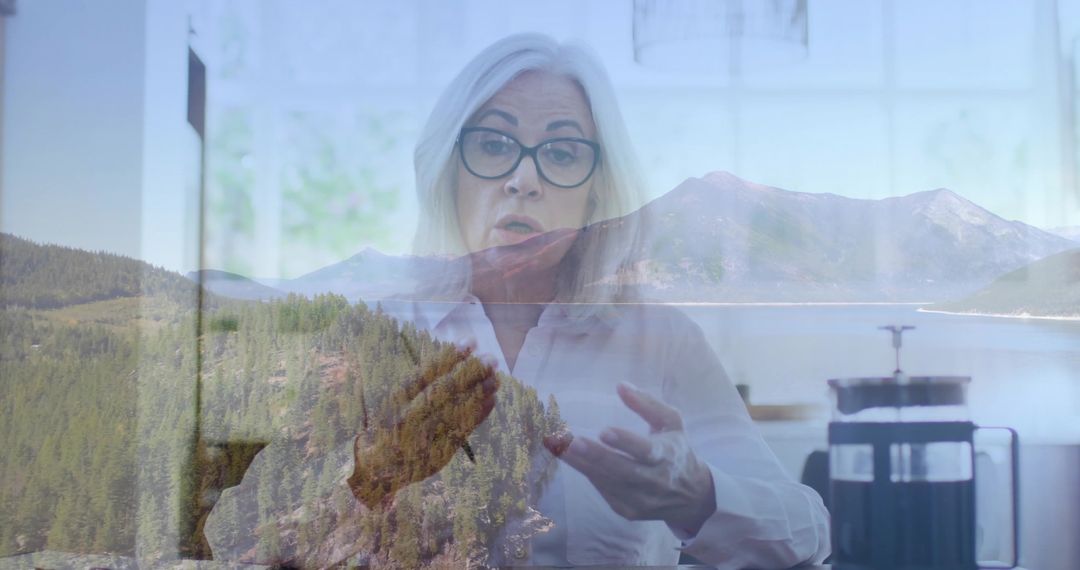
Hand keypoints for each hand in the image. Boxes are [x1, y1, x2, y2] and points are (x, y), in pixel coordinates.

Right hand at [349, 343, 498, 507]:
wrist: (377, 468)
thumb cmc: (391, 426)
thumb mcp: (396, 402)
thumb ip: (420, 385)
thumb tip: (455, 359)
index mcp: (397, 400)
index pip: (425, 373)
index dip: (449, 357)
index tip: (471, 342)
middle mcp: (407, 418)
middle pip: (442, 391)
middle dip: (469, 373)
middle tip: (491, 359)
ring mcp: (422, 437)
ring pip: (455, 411)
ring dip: (479, 393)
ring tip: (496, 379)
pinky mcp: (437, 453)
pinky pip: (461, 431)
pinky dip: (478, 415)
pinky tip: (492, 401)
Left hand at [544, 382, 715, 534]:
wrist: (692, 496)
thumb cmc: (677, 451)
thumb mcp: (671, 422)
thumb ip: (647, 403)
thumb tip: (620, 385)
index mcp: (667, 456)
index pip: (645, 450)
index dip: (625, 442)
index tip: (604, 432)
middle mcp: (655, 481)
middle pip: (622, 470)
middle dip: (596, 456)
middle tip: (571, 442)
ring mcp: (642, 500)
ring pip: (608, 483)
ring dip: (582, 465)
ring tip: (560, 447)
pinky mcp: (629, 511)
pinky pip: (605, 492)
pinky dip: (590, 475)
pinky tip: (574, 460)